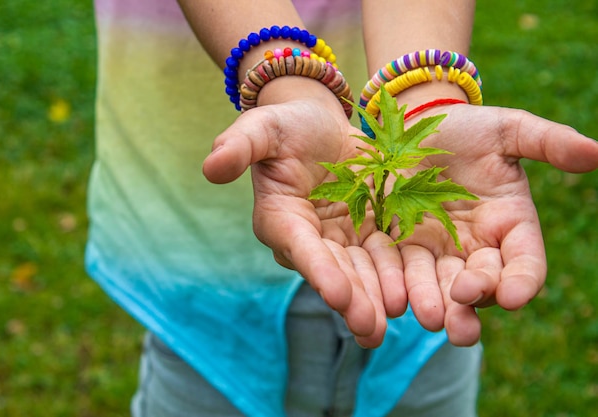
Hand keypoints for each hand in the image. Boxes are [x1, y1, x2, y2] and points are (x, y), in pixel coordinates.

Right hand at [203, 83, 405, 347]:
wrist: (321, 127)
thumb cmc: (287, 126)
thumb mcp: (263, 128)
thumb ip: (239, 146)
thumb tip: (210, 167)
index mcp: (281, 219)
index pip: (299, 247)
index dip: (318, 270)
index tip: (337, 295)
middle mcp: (310, 239)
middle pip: (333, 271)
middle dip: (351, 299)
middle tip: (369, 327)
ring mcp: (342, 239)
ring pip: (361, 272)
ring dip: (376, 299)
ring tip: (393, 325)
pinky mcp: (370, 233)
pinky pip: (386, 257)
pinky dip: (399, 278)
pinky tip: (415, 300)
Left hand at [397, 103, 597, 345]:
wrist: (413, 125)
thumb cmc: (466, 128)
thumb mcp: (506, 130)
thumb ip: (547, 143)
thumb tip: (597, 152)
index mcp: (509, 224)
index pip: (525, 262)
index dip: (522, 281)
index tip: (515, 296)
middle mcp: (475, 246)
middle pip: (483, 284)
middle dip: (475, 299)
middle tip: (462, 310)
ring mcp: (437, 249)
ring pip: (441, 286)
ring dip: (437, 306)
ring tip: (430, 318)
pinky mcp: (401, 246)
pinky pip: (401, 272)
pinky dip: (399, 288)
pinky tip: (393, 300)